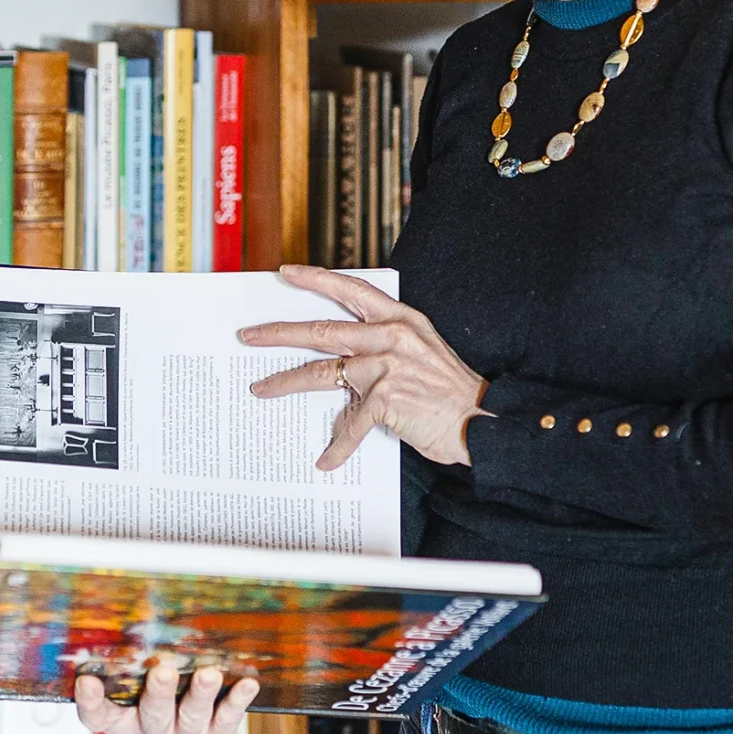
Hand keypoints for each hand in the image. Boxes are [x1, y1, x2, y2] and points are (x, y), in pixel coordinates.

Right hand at [73, 657, 258, 733]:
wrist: (199, 716)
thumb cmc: (162, 680)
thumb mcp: (142, 667)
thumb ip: (135, 646)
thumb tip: (138, 596)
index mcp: (122, 719)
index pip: (98, 716)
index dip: (92, 702)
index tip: (88, 681)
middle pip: (150, 717)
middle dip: (158, 694)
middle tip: (164, 672)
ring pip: (189, 720)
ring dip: (199, 696)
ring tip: (209, 674)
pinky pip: (224, 724)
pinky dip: (235, 703)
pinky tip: (245, 684)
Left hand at [242, 264, 483, 470]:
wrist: (483, 422)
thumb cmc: (451, 392)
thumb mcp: (423, 350)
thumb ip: (386, 344)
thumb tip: (344, 355)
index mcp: (401, 319)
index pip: (351, 291)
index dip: (316, 280)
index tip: (285, 273)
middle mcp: (391, 337)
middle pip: (322, 330)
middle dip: (279, 333)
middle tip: (249, 336)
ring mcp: (387, 367)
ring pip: (321, 373)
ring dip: (285, 383)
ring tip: (260, 389)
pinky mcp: (385, 400)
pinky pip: (349, 425)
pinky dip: (337, 446)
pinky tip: (325, 460)